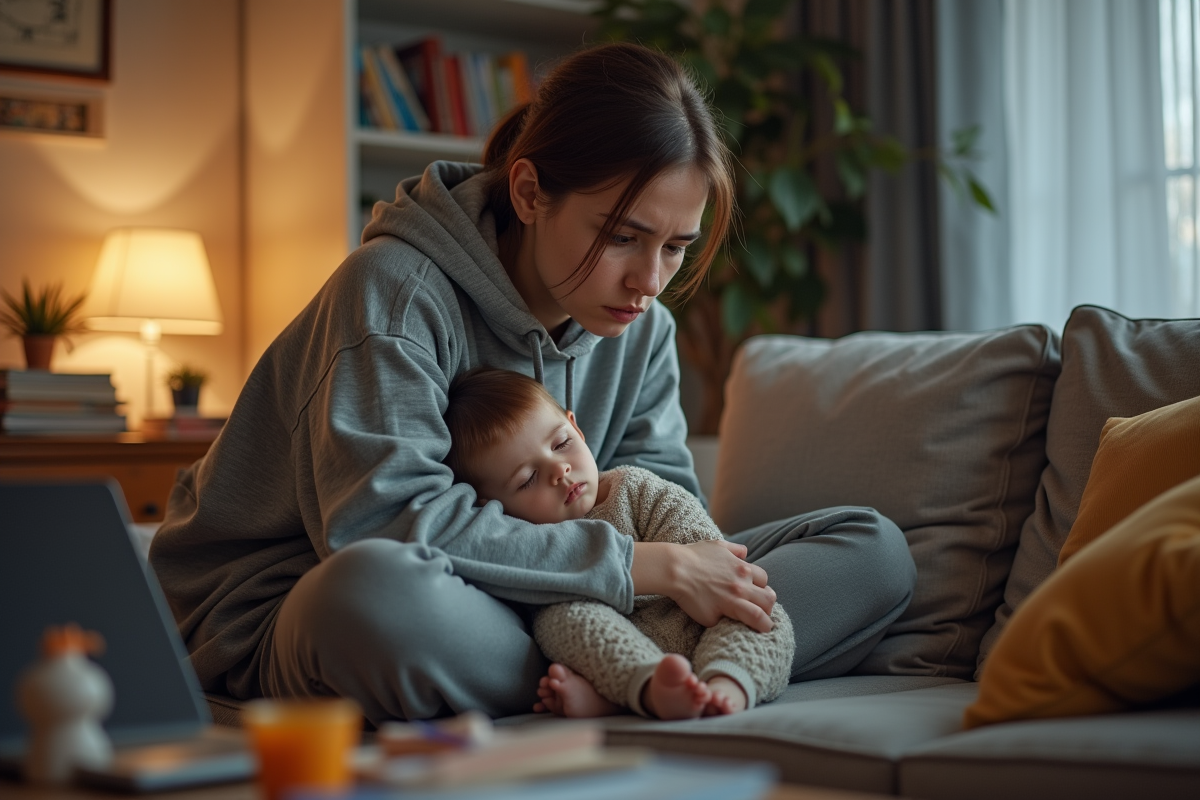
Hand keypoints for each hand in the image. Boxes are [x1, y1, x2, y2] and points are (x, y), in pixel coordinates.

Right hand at [631, 540, 775, 632]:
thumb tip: (745, 553)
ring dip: (765, 623)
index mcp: (743, 569)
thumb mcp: (718, 545)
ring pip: (760, 616)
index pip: (764, 580)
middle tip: (764, 612)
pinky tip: (733, 630)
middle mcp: (741, 586)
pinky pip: (729, 625)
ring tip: (764, 628)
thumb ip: (735, 549)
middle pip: (768, 599)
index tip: (759, 594)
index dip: (762, 588)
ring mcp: (730, 602)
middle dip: (768, 606)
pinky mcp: (716, 616)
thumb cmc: (694, 555)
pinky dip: (732, 627)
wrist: (675, 569)